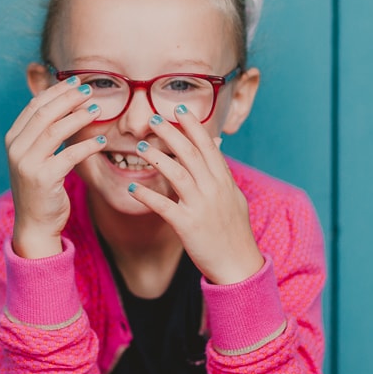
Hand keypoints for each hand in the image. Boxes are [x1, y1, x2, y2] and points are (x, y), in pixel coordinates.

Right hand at [5, 76, 107, 258]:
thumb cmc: (40, 188)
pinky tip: (102, 139)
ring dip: (78, 116)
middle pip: (44, 113)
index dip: (56, 91)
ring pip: (55, 130)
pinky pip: (70, 155)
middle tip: (90, 90)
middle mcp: (16, 149)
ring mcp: (28, 164)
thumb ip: (42, 133)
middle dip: (68, 98)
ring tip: (97, 108)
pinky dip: (88, 145)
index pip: (34, 106)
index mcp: (13, 140)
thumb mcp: (35, 157)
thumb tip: (63, 103)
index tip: (76, 81)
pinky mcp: (44, 179)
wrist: (34, 224)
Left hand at [126, 107, 264, 283]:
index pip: (207, 146)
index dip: (193, 125)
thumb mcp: (233, 197)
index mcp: (224, 181)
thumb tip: (217, 147)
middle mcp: (214, 189)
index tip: (179, 108)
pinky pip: (163, 206)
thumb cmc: (234, 232)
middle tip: (153, 117)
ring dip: (157, 158)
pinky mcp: (187, 226)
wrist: (239, 265)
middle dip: (171, 132)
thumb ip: (222, 172)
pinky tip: (133, 189)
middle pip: (190, 153)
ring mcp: (201, 207)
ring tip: (140, 147)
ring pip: (177, 173)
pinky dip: (147, 196)